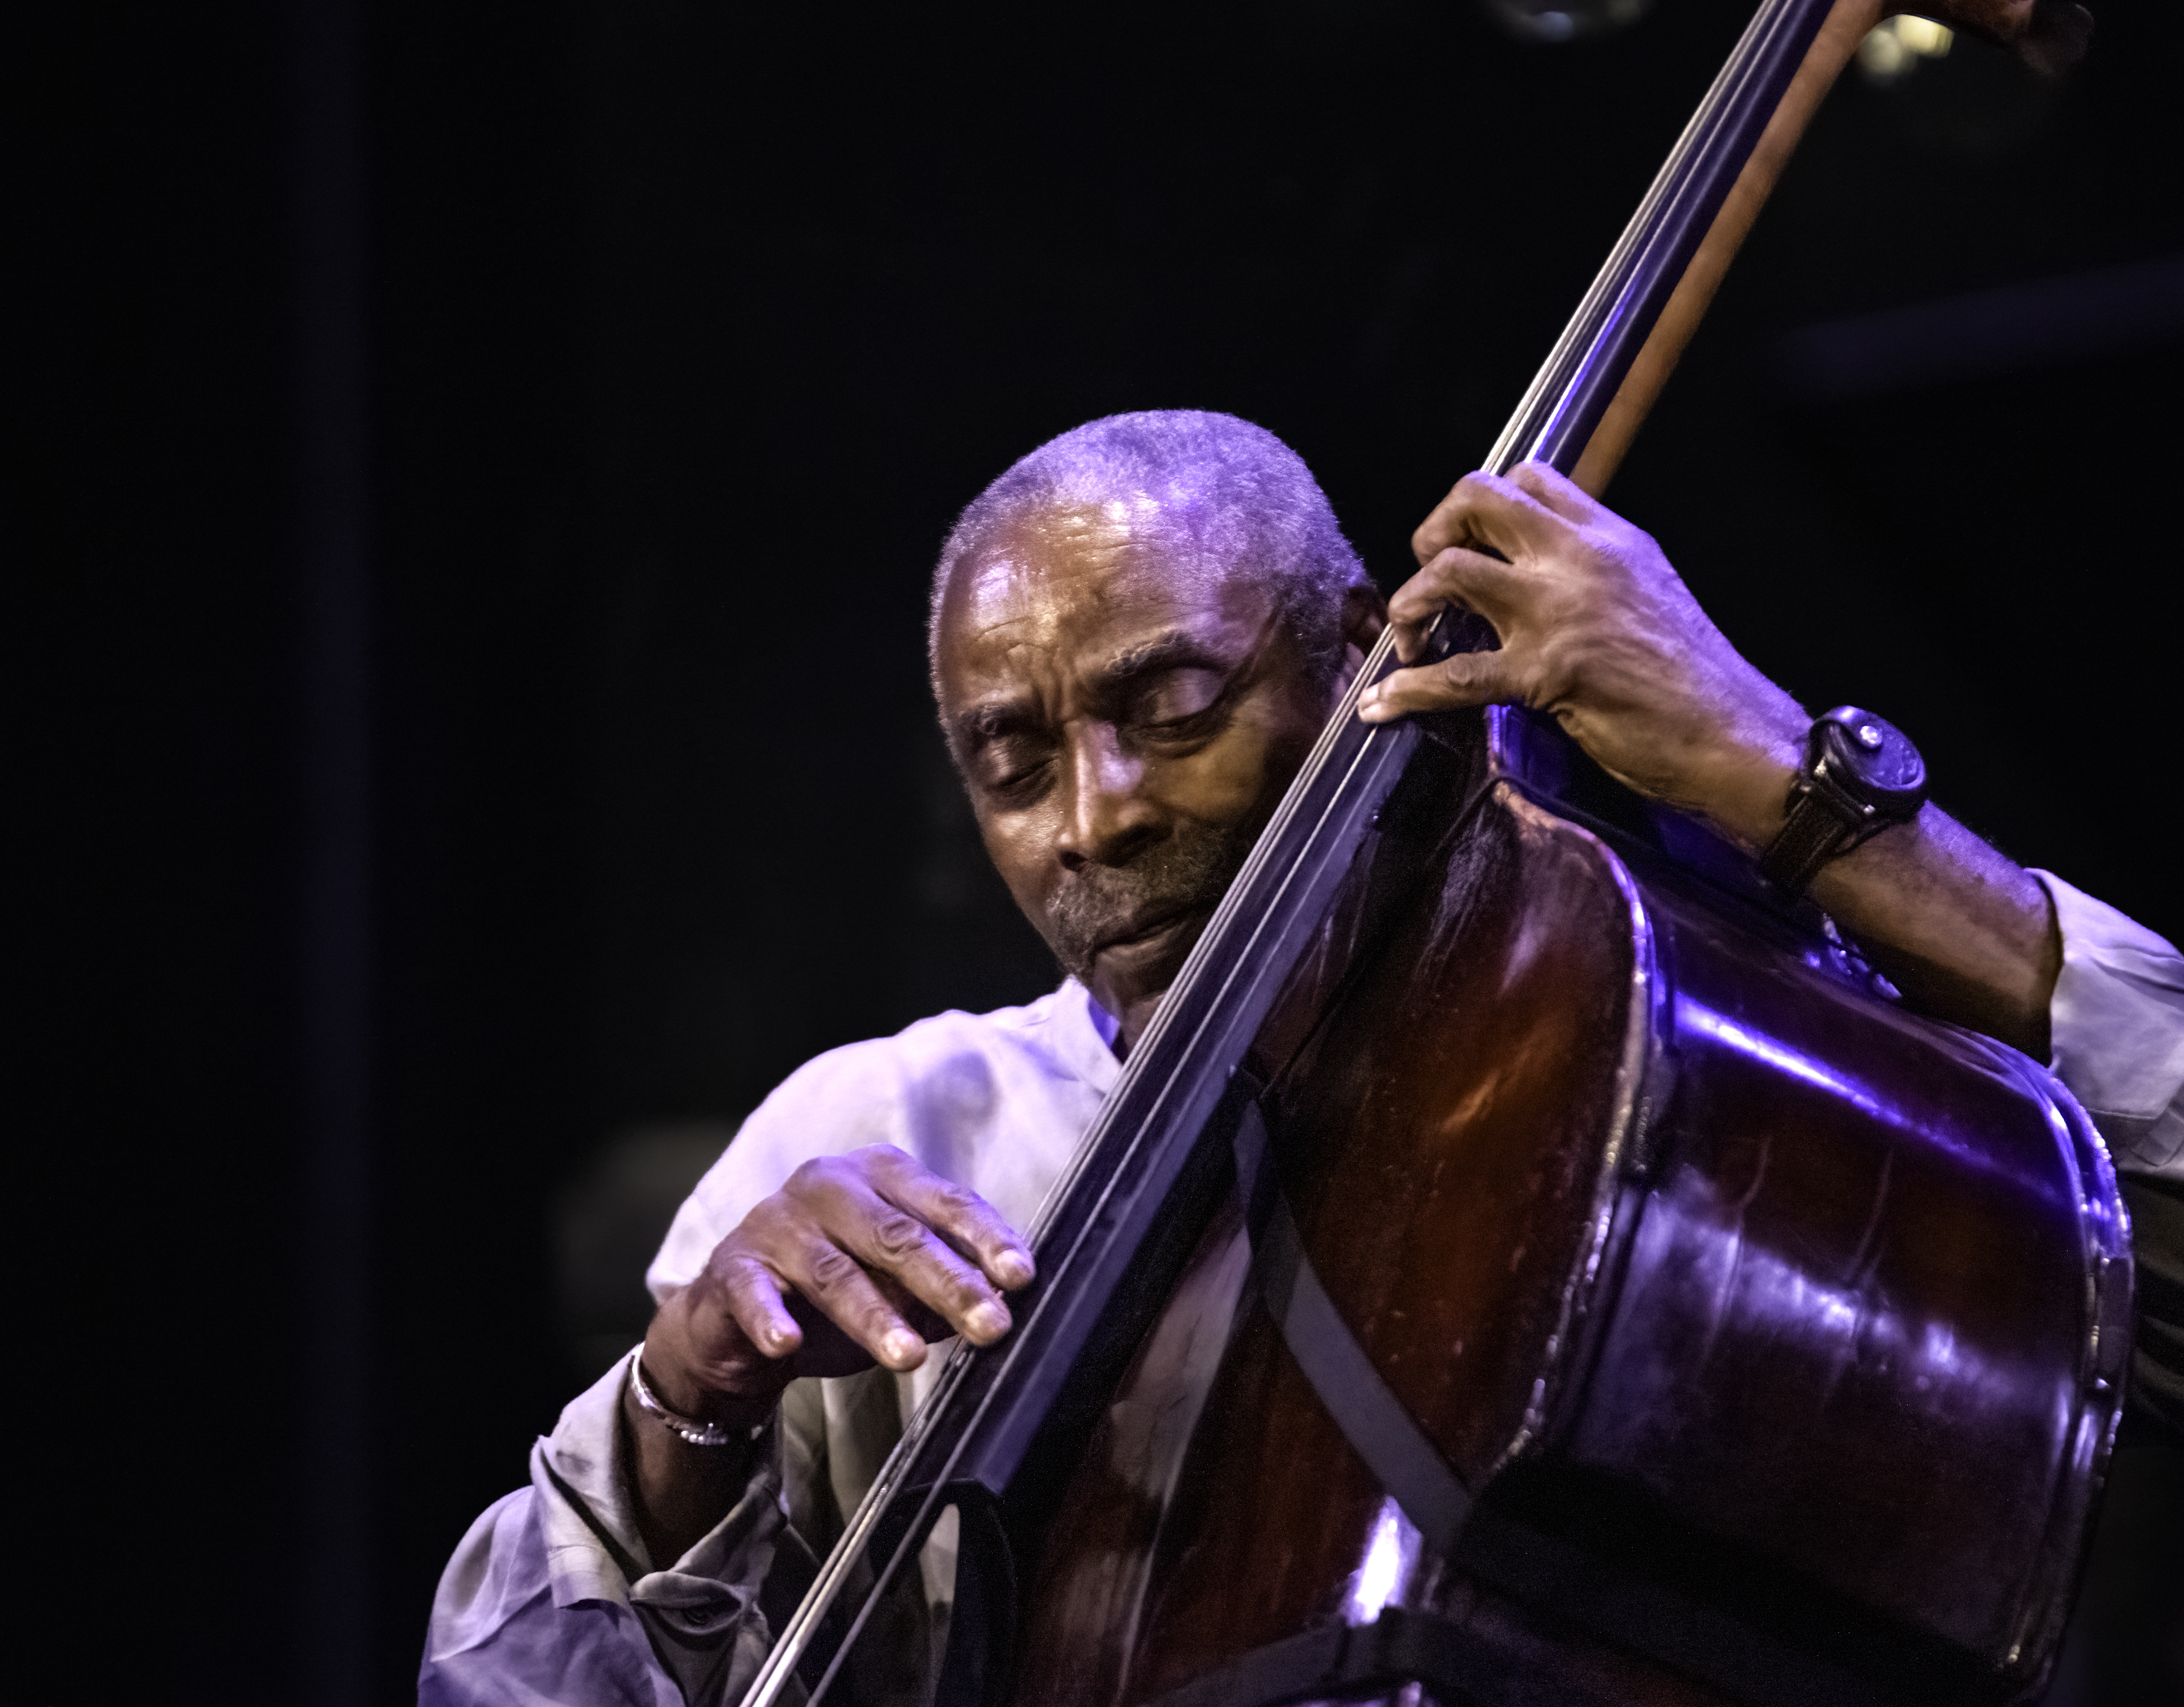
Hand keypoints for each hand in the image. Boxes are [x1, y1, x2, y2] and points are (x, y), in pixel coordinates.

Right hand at [642, 1144, 1034, 1424]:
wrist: (737, 1318)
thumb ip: (948, 1285)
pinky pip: (754, 1293)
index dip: (986, 1238)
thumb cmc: (838, 1293)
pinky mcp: (733, 1267)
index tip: (1022, 1276)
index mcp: (882, 1175)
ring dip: (874, 1316)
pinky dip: (771, 1319)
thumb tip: (1010, 1301)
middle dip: (949, 1283)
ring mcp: (778, 1223)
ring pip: (834, 1271)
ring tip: (910, 1358)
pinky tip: (788, 1343)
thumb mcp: (900, 1285)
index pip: (946, 1201)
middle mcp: (830, 1184)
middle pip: (898, 1235)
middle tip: (991, 1326)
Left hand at [1356, 462, 1807, 852]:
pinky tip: (1382, 706)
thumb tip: (1534, 581)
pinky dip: (1408, 690)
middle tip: (1425, 579)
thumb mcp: (1647, 597)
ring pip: (1452, 571)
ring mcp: (1562, 612)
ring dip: (1410, 604)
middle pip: (1479, 497)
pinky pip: (1455, 674)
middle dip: (1432, 531)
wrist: (1736, 735)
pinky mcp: (1547, 673)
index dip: (1478, 505)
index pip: (1529, 478)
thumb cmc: (1695, 682)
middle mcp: (1583, 559)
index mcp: (1610, 537)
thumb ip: (1592, 577)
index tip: (1463, 543)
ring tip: (1407, 641)